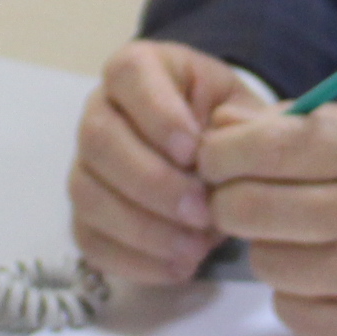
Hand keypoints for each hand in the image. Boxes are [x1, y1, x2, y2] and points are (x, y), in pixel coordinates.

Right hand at [72, 41, 271, 284]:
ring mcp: (87, 164)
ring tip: (195, 248)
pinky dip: (134, 259)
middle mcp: (101, 110)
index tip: (194, 151)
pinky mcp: (87, 213)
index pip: (129, 74)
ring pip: (87, 193)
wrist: (220, 162)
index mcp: (141, 68)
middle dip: (152, 182)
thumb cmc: (230, 127)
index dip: (157, 114)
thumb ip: (249, 123)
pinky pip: (89, 239)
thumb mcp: (248, 112)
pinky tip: (178, 267)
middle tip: (202, 211)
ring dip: (142, 227)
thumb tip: (244, 139)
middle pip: (98, 139)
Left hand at [198, 105, 336, 335]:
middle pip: (243, 208)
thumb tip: (219, 132)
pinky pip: (289, 310)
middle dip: (232, 202)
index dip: (219, 155)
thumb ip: (302, 125)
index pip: (261, 147)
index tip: (217, 161)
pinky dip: (299, 294)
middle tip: (250, 202)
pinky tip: (333, 278)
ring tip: (309, 240)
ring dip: (272, 250)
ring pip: (262, 262)